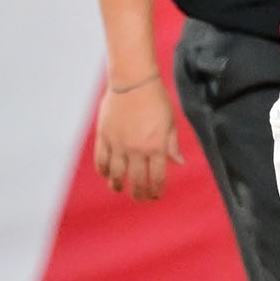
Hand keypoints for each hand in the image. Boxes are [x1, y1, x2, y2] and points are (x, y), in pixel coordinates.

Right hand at [95, 76, 183, 201]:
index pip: (157, 177)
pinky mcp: (104, 136)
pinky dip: (103, 171)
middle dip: (139, 194)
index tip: (156, 196)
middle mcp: (137, 149)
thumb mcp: (170, 123)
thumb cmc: (156, 100)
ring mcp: (118, 144)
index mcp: (156, 146)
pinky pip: (101, 160)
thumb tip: (178, 163)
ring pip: (116, 174)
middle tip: (140, 198)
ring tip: (120, 189)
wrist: (133, 82)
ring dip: (118, 186)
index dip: (157, 190)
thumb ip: (172, 145)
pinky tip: (107, 175)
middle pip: (136, 181)